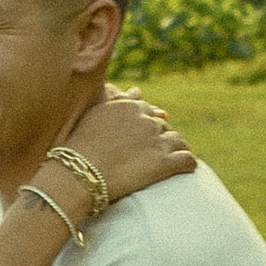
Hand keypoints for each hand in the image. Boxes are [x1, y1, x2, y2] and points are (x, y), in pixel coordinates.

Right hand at [62, 93, 195, 203]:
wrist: (76, 175)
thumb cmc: (78, 149)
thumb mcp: (96, 116)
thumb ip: (118, 101)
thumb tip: (138, 90)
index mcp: (130, 107)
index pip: (148, 112)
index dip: (148, 126)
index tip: (145, 139)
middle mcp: (146, 121)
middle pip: (164, 127)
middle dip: (162, 138)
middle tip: (156, 154)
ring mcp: (156, 141)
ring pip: (179, 141)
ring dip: (178, 150)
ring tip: (174, 161)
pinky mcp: (163, 163)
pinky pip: (187, 160)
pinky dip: (189, 164)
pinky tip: (187, 169)